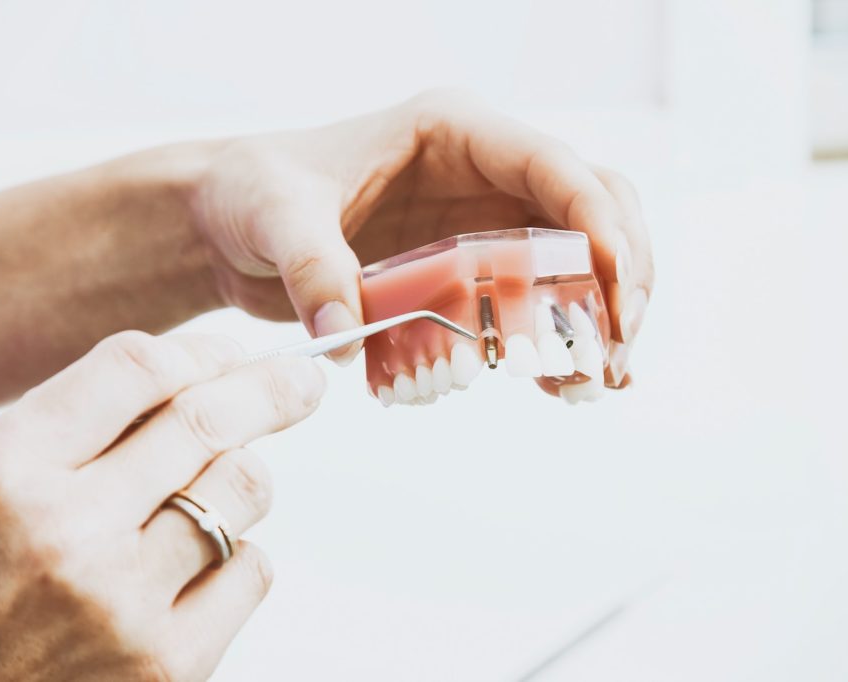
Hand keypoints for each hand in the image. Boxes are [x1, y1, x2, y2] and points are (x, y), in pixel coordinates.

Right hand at [0, 332, 324, 680]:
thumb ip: (91, 421)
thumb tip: (210, 372)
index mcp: (13, 469)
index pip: (136, 369)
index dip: (201, 351)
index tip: (231, 354)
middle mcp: (67, 531)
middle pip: (206, 421)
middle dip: (271, 389)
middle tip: (302, 381)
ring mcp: (123, 601)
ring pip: (244, 488)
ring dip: (240, 480)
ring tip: (206, 497)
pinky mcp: (168, 662)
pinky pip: (253, 568)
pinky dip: (238, 556)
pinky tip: (194, 570)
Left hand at [188, 90, 652, 384]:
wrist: (228, 224)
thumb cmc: (252, 192)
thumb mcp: (275, 216)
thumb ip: (311, 267)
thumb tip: (345, 335)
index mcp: (454, 134)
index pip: (554, 167)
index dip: (599, 224)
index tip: (615, 292)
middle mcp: (483, 174)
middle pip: (593, 210)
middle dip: (619, 277)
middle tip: (613, 352)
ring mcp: (481, 224)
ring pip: (578, 259)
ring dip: (599, 318)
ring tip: (599, 381)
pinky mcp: (467, 272)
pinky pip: (534, 301)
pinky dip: (558, 340)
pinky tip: (562, 386)